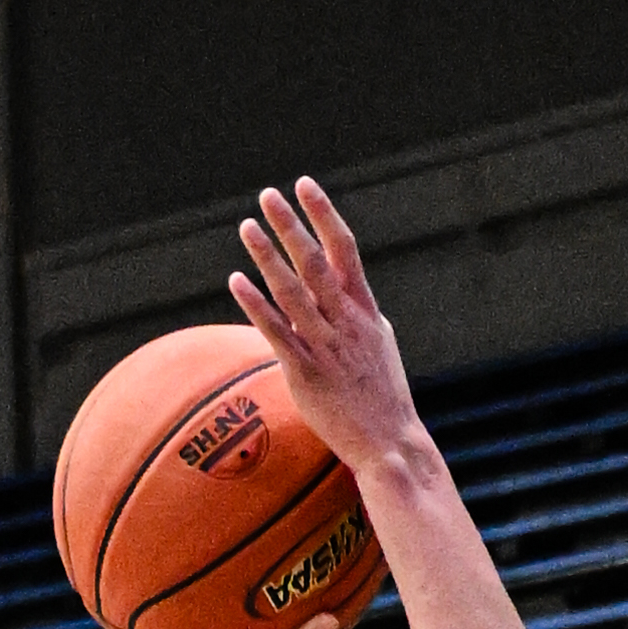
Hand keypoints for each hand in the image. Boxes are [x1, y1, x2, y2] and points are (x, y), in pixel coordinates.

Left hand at [227, 178, 420, 479]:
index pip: (344, 249)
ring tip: (247, 227)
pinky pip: (278, 332)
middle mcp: (345, 321)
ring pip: (293, 292)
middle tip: (268, 195)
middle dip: (290, 226)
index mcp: (364, 309)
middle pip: (315, 262)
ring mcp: (326, 346)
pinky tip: (237, 281)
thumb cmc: (384, 395)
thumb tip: (352, 291)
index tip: (304, 185)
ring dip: (267, 257)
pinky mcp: (307, 373)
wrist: (389, 444)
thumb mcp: (380, 343)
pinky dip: (257, 305)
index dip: (323, 214)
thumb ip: (361, 313)